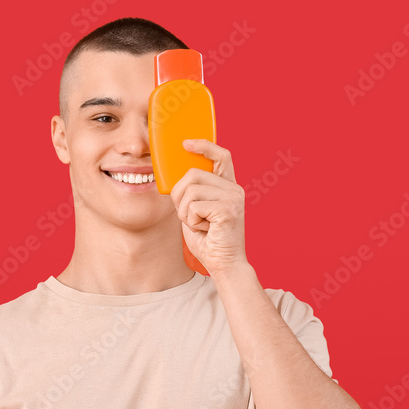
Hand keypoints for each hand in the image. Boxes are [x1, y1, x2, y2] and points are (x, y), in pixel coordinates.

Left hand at [169, 138, 248, 277]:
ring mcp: (233, 198)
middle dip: (179, 195)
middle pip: (193, 174)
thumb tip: (175, 178)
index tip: (186, 144)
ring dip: (185, 211)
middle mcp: (234, 189)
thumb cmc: (208, 240)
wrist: (225, 265)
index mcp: (228, 186)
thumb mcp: (196, 210)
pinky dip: (191, 221)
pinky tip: (204, 230)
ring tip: (198, 224)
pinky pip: (193, 206)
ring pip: (190, 190)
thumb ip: (191, 192)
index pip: (221, 155)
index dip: (204, 145)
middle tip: (187, 215)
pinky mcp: (228, 209)